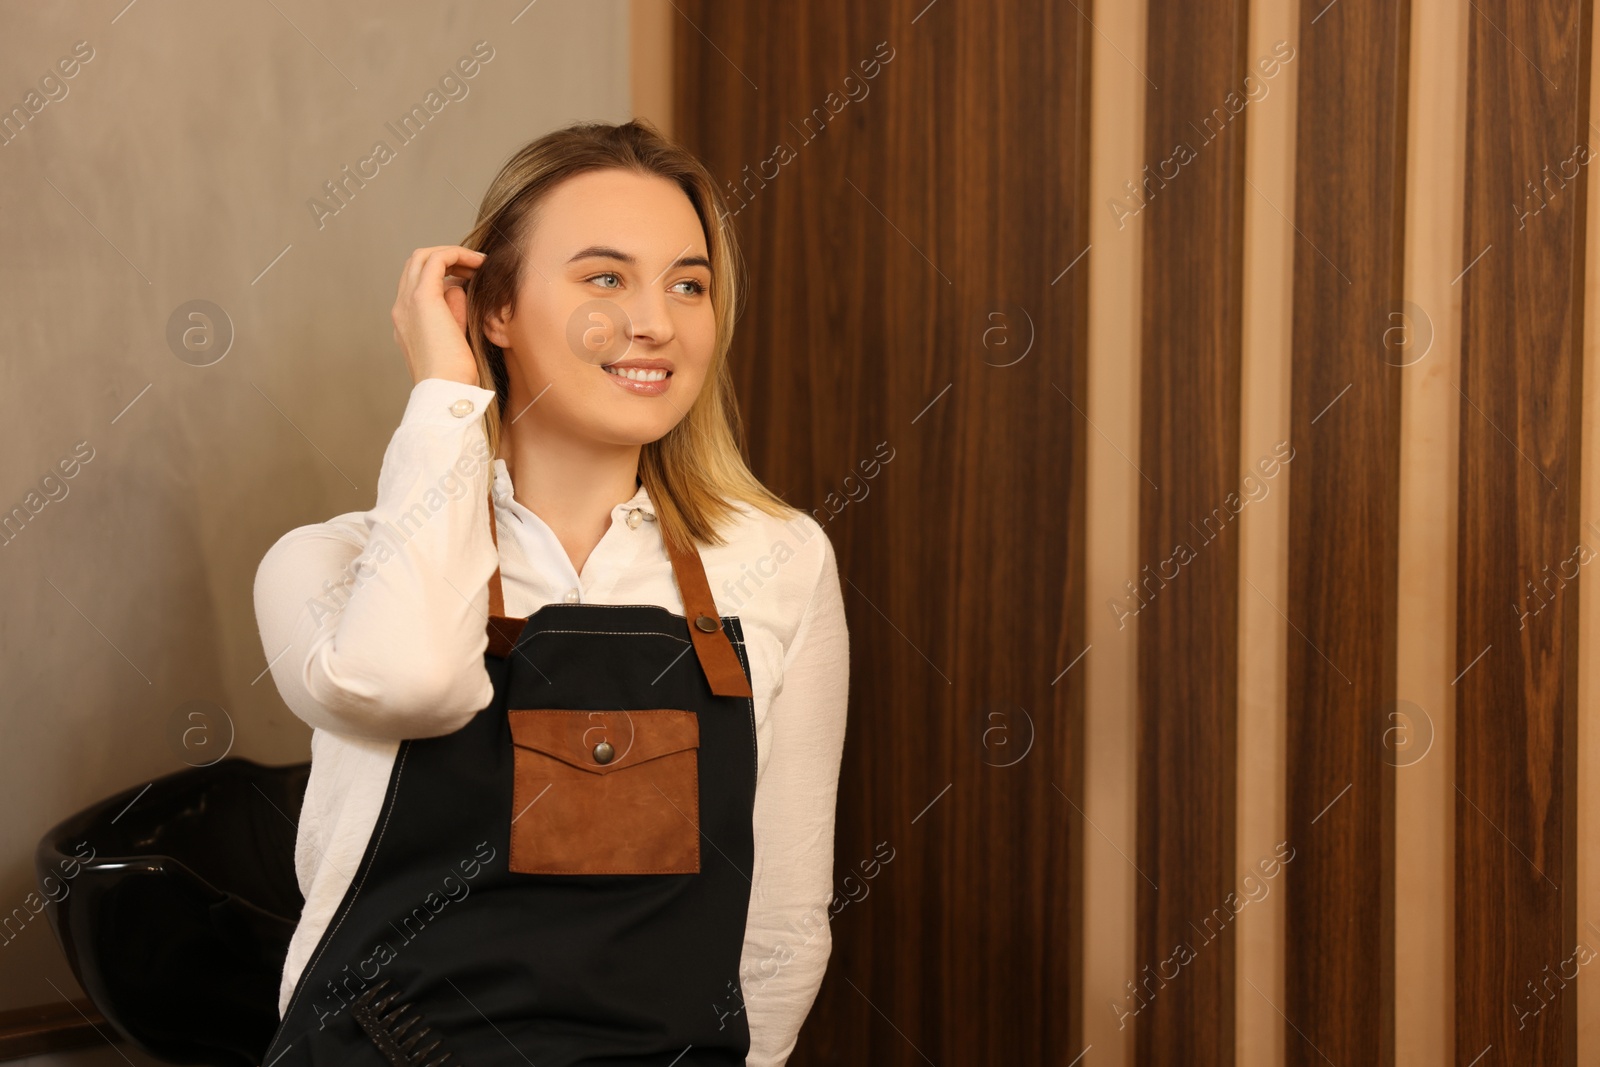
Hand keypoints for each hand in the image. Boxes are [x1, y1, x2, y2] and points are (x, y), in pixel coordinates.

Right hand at [390, 245, 486, 386]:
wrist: (445, 390)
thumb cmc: (455, 375)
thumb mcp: (454, 337)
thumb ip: (453, 311)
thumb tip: (458, 287)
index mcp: (406, 321)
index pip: (416, 283)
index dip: (443, 274)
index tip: (470, 278)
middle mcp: (401, 308)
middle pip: (415, 265)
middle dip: (446, 259)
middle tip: (475, 267)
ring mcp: (408, 302)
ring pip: (422, 257)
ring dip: (452, 254)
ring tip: (479, 263)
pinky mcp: (422, 297)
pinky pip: (437, 260)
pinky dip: (457, 254)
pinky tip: (479, 263)